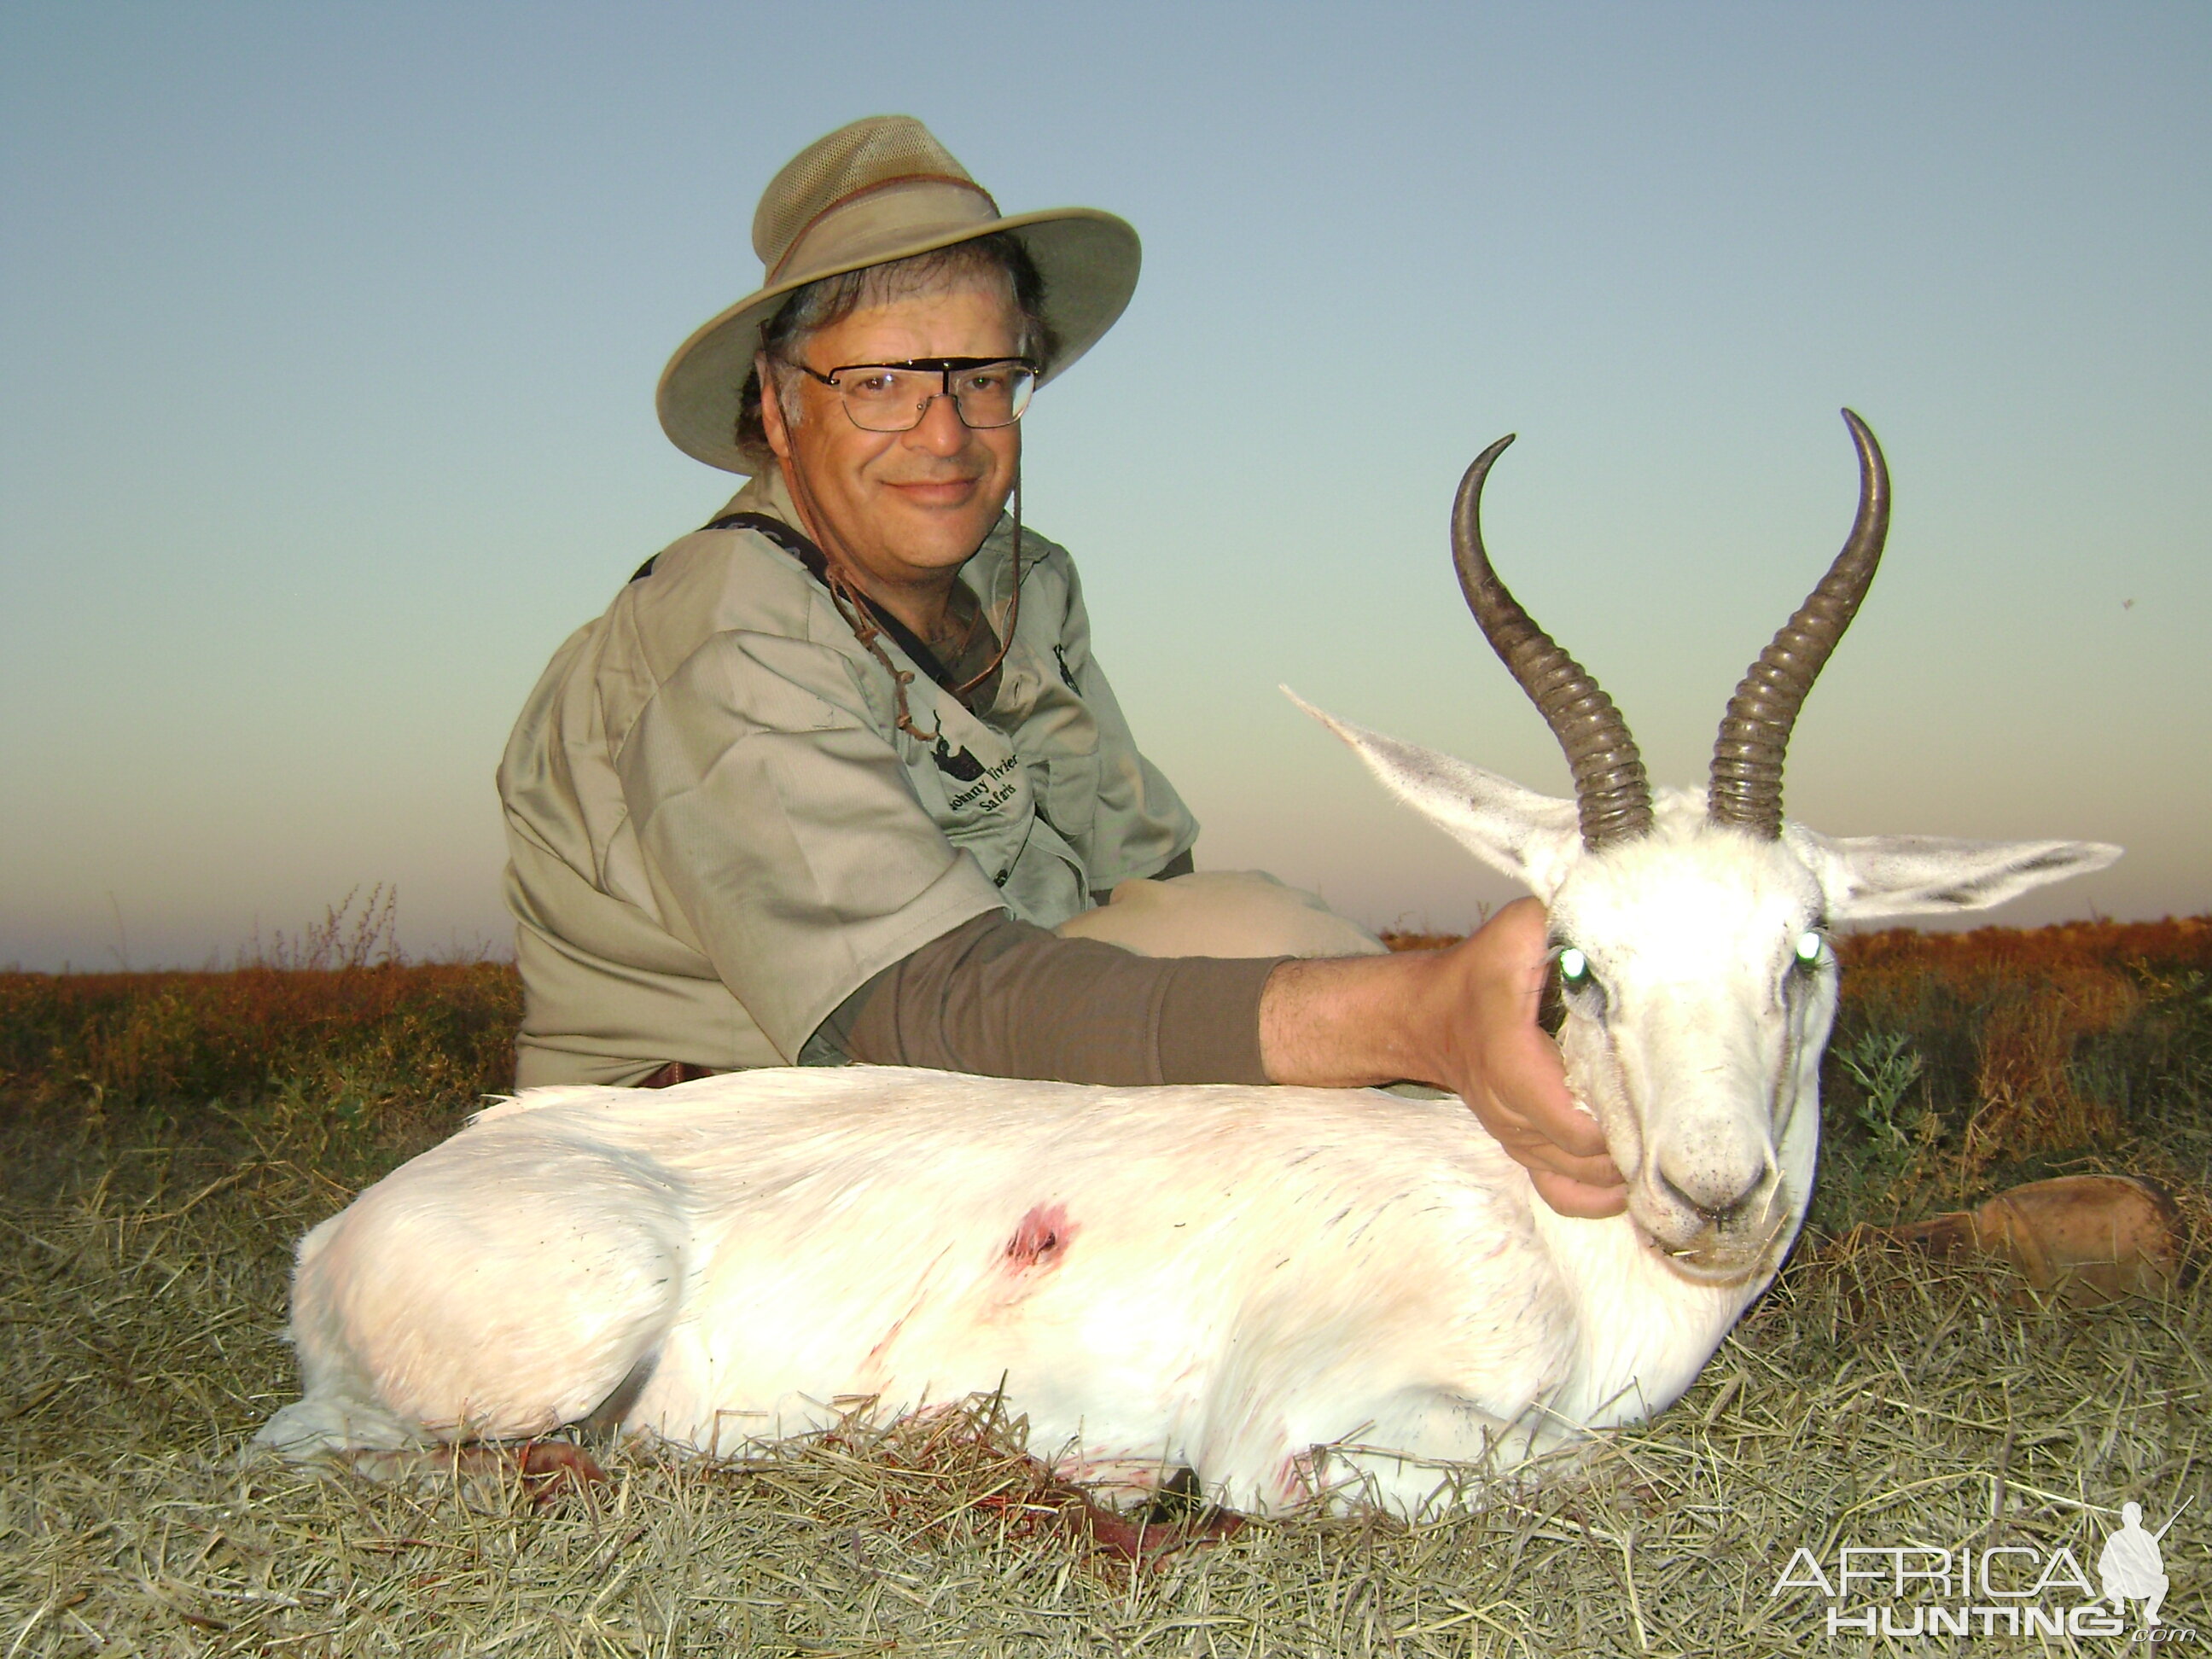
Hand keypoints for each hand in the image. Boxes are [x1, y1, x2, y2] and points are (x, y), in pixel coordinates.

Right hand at [1257, 897, 1626, 1218]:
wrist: (1427, 1017)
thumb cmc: (1480, 974)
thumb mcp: (1517, 931)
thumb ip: (1563, 921)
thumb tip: (1619, 917)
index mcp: (1511, 1061)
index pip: (1574, 1118)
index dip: (1621, 1114)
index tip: (1659, 1089)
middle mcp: (1512, 1111)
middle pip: (1588, 1153)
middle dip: (1637, 1137)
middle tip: (1676, 1107)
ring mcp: (1518, 1140)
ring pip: (1584, 1177)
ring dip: (1628, 1162)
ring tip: (1663, 1130)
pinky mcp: (1524, 1153)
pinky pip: (1566, 1196)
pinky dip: (1604, 1194)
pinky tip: (1631, 1171)